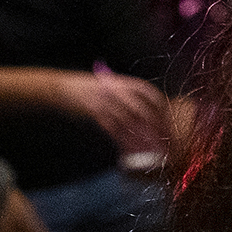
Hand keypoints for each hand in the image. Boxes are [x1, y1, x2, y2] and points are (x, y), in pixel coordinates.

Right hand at [55, 67, 173, 156]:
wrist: (62, 88)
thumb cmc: (90, 90)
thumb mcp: (112, 86)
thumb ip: (130, 96)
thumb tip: (149, 113)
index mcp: (124, 82)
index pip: (150, 93)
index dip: (161, 108)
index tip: (169, 121)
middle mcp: (117, 89)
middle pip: (143, 109)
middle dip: (156, 126)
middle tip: (164, 140)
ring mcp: (105, 99)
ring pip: (129, 121)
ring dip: (142, 137)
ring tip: (151, 149)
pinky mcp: (94, 111)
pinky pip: (113, 128)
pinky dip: (122, 140)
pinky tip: (129, 149)